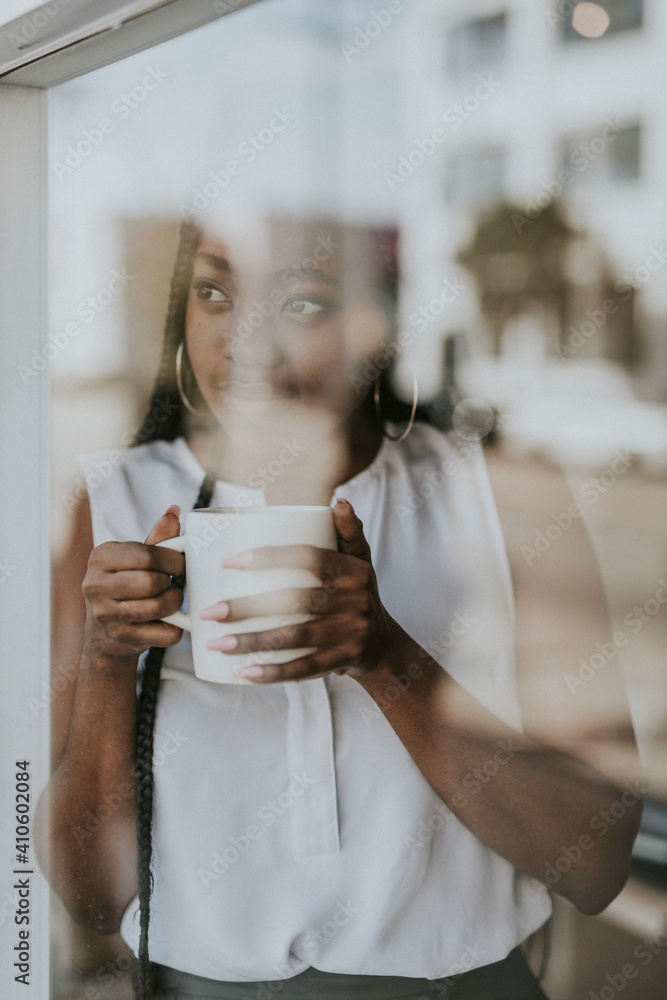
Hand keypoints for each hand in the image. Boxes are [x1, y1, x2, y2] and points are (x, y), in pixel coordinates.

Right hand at [81, 505, 185, 660]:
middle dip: (170, 583)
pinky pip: (165, 632)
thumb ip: (157, 538)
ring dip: (174, 603)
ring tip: (171, 599)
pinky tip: (168, 621)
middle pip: (152, 582)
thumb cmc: (126, 586)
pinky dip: (175, 628)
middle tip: (171, 583)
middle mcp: (95, 584)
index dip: (172, 560)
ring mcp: (105, 614)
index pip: (147, 555)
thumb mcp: (135, 559)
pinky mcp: (120, 638)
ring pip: (158, 606)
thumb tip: (175, 510)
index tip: (179, 563)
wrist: (106, 633)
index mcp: (100, 557)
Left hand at [199, 498, 394, 682]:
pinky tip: (243, 673)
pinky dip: (271, 673)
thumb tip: (339, 501)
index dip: (268, 557)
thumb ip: (348, 532)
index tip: (229, 562)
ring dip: (251, 642)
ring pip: (294, 636)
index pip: (307, 557)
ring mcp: (351, 632)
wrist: (383, 646)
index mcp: (353, 570)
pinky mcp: (345, 660)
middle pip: (293, 601)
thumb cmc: (357, 595)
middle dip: (246, 608)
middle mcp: (355, 599)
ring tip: (215, 643)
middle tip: (209, 612)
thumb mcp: (360, 562)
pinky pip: (304, 667)